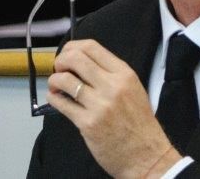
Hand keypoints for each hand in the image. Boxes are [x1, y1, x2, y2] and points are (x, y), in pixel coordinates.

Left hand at [46, 39, 180, 178]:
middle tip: (59, 69)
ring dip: (54, 80)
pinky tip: (57, 99)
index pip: (92, 47)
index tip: (67, 54)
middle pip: (75, 59)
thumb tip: (82, 64)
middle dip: (60, 61)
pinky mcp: (87, 123)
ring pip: (64, 80)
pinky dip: (53, 98)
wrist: (145, 152)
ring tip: (56, 86)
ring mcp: (99, 104)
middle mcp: (112, 85)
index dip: (72, 47)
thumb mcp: (133, 89)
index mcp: (125, 73)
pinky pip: (61, 103)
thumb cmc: (138, 122)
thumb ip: (111, 75)